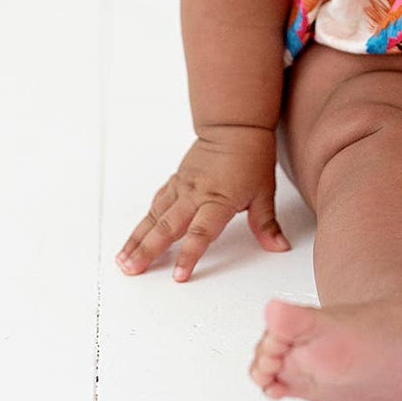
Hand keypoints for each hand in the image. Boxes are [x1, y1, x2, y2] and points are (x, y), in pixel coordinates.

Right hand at [116, 126, 290, 281]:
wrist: (235, 125)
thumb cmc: (251, 155)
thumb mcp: (264, 191)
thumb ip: (266, 223)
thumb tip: (279, 246)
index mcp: (218, 200)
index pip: (200, 233)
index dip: (189, 256)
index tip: (178, 276)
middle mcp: (195, 194)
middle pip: (167, 227)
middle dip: (147, 251)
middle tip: (131, 270)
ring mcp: (182, 187)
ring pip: (155, 216)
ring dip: (137, 239)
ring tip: (122, 259)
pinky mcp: (176, 181)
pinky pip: (157, 203)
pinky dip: (145, 221)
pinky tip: (135, 236)